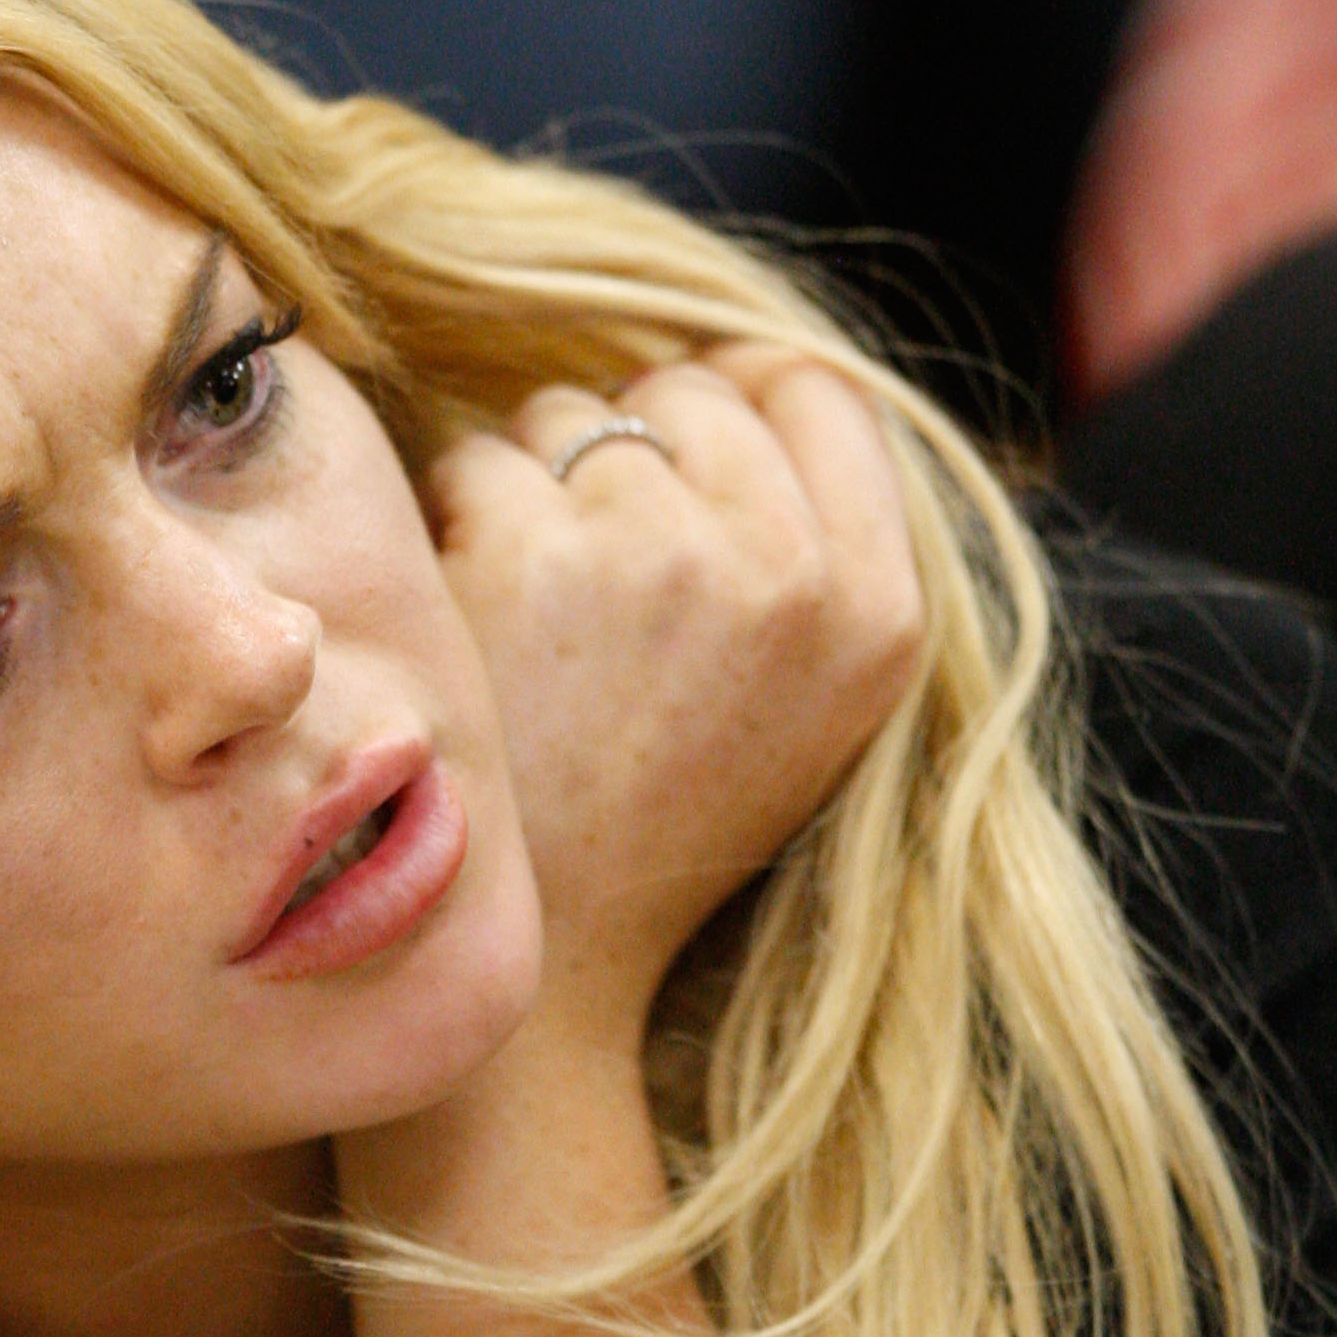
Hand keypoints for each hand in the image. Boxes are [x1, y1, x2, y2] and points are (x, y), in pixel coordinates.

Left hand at [424, 353, 926, 1060]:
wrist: (546, 957)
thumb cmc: (657, 828)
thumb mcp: (806, 711)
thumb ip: (815, 554)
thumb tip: (752, 379)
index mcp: (878, 612)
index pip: (817, 394)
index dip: (736, 396)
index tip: (675, 447)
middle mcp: (788, 571)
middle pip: (691, 392)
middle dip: (625, 448)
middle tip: (584, 568)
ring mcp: (662, 552)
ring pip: (576, 418)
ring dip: (534, 484)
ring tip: (535, 616)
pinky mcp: (535, 553)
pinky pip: (481, 457)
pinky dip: (458, 519)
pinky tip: (473, 617)